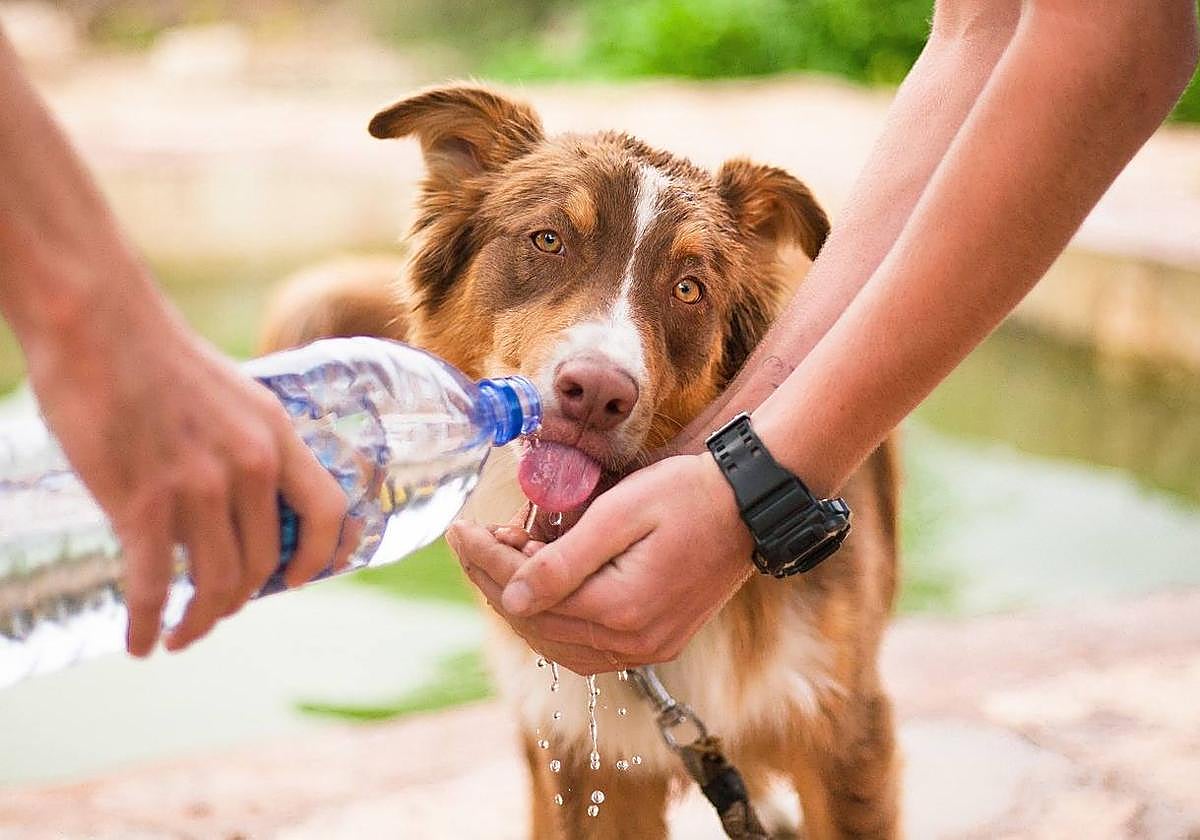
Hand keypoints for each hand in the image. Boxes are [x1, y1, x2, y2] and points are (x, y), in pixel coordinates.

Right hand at [24, 284, 352, 656]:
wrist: (97, 322)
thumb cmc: (157, 357)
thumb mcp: (233, 395)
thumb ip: (247, 445)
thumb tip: (242, 500)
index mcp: (276, 434)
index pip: (327, 511)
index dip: (322, 556)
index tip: (298, 581)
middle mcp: (249, 465)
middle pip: (264, 562)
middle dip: (241, 600)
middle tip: (215, 611)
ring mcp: (198, 486)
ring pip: (216, 583)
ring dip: (199, 622)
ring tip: (179, 635)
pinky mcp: (141, 502)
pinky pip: (154, 587)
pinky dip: (148, 624)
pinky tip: (139, 642)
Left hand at [450, 454, 754, 674]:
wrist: (749, 505)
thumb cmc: (687, 495)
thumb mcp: (620, 514)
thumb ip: (563, 561)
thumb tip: (510, 597)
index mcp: (621, 610)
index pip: (528, 594)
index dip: (486, 561)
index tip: (459, 529)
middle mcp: (633, 642)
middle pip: (538, 623)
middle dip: (495, 580)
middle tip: (473, 540)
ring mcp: (648, 648)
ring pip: (558, 642)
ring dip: (521, 603)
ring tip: (502, 558)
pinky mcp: (656, 642)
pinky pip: (587, 646)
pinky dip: (554, 620)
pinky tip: (539, 589)